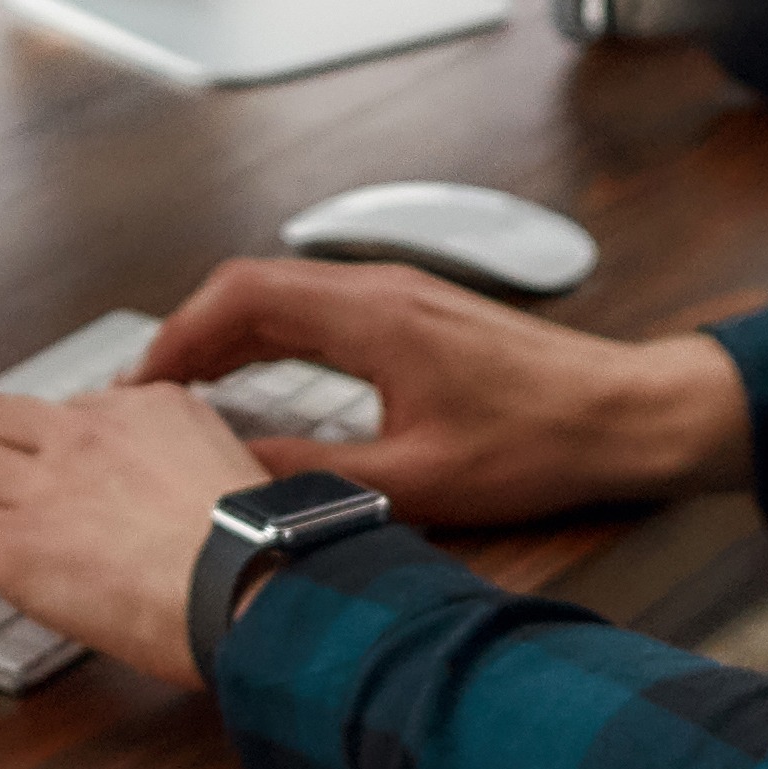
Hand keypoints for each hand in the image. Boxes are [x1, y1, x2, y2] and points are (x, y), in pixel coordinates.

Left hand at [0, 384, 271, 691]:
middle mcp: (86, 431)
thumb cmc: (269, 557)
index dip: (34, 445)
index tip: (22, 470)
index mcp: (150, 410)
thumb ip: (205, 477)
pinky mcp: (10, 539)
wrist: (257, 582)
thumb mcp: (246, 485)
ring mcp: (43, 482)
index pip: (68, 414)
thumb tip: (201, 511)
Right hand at [132, 259, 750, 527]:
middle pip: (252, 287)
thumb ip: (315, 478)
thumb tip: (234, 481)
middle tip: (147, 393)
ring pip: (286, 294)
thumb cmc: (541, 444)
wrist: (626, 417)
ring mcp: (402, 295)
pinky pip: (321, 308)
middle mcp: (382, 289)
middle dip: (189, 337)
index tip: (140, 384)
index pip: (240, 296)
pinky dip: (274, 337)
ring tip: (188, 392)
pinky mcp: (420, 313)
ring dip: (229, 336)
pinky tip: (263, 382)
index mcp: (373, 316)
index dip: (176, 337)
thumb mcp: (416, 480)